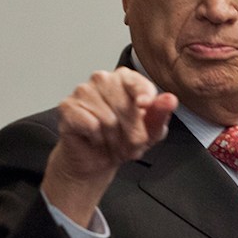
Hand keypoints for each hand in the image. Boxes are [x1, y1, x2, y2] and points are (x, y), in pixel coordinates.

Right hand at [42, 67, 177, 225]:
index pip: (138, 84)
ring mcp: (82, 91)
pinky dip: (96, 139)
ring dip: (114, 139)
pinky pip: (90, 124)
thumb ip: (160, 114)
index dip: (145, 97)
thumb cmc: (123, 140)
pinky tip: (94, 139)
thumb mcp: (150, 131)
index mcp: (125, 78)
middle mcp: (102, 79)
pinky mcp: (67, 106)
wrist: (96, 159)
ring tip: (112, 144)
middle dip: (131, 133)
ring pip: (107, 118)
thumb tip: (170, 100)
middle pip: (124, 106)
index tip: (145, 106)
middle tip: (129, 145)